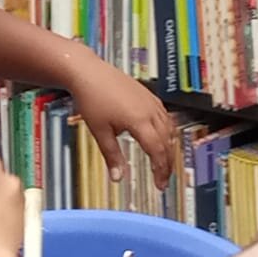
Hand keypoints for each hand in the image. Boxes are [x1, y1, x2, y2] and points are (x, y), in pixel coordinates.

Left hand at [67, 56, 173, 187]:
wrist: (88, 72)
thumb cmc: (92, 98)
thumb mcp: (100, 131)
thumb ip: (112, 156)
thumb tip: (118, 178)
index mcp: (139, 121)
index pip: (157, 151)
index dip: (160, 170)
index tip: (159, 185)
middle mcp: (150, 110)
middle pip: (167, 142)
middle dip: (167, 162)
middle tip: (163, 179)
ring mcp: (151, 101)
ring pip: (169, 129)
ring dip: (169, 147)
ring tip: (163, 162)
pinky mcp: (149, 95)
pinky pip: (165, 116)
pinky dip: (167, 131)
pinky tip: (162, 137)